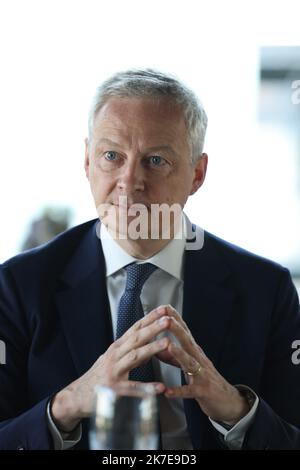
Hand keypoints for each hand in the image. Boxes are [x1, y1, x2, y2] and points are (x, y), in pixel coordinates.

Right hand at [51, 306, 169, 431]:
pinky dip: (146, 387)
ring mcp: (114, 371)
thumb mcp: (113, 359)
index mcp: (117, 347)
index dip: (150, 318)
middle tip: (168, 319)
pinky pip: (132, 388)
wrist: (76, 396)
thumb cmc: (98, 376)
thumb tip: (150, 344)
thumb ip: (131, 351)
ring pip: (135, 356)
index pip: (136, 328)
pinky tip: (159, 387)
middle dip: (153, 327)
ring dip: (152, 348)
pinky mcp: (113, 389)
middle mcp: (115, 355)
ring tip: (167, 343)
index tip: (164, 308)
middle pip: (136, 338)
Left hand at [157, 305, 249, 424]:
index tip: (165, 307)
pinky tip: (167, 391)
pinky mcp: (203, 392)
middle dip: (177, 330)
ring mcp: (203, 375)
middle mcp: (199, 360)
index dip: (176, 320)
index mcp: (195, 352)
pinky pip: (190, 391)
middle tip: (167, 319)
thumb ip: (173, 357)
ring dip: (179, 354)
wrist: (228, 401)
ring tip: (169, 346)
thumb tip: (156, 346)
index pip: (185, 333)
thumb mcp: (189, 366)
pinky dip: (179, 391)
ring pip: (190, 362)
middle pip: (188, 342)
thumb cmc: (205, 380)